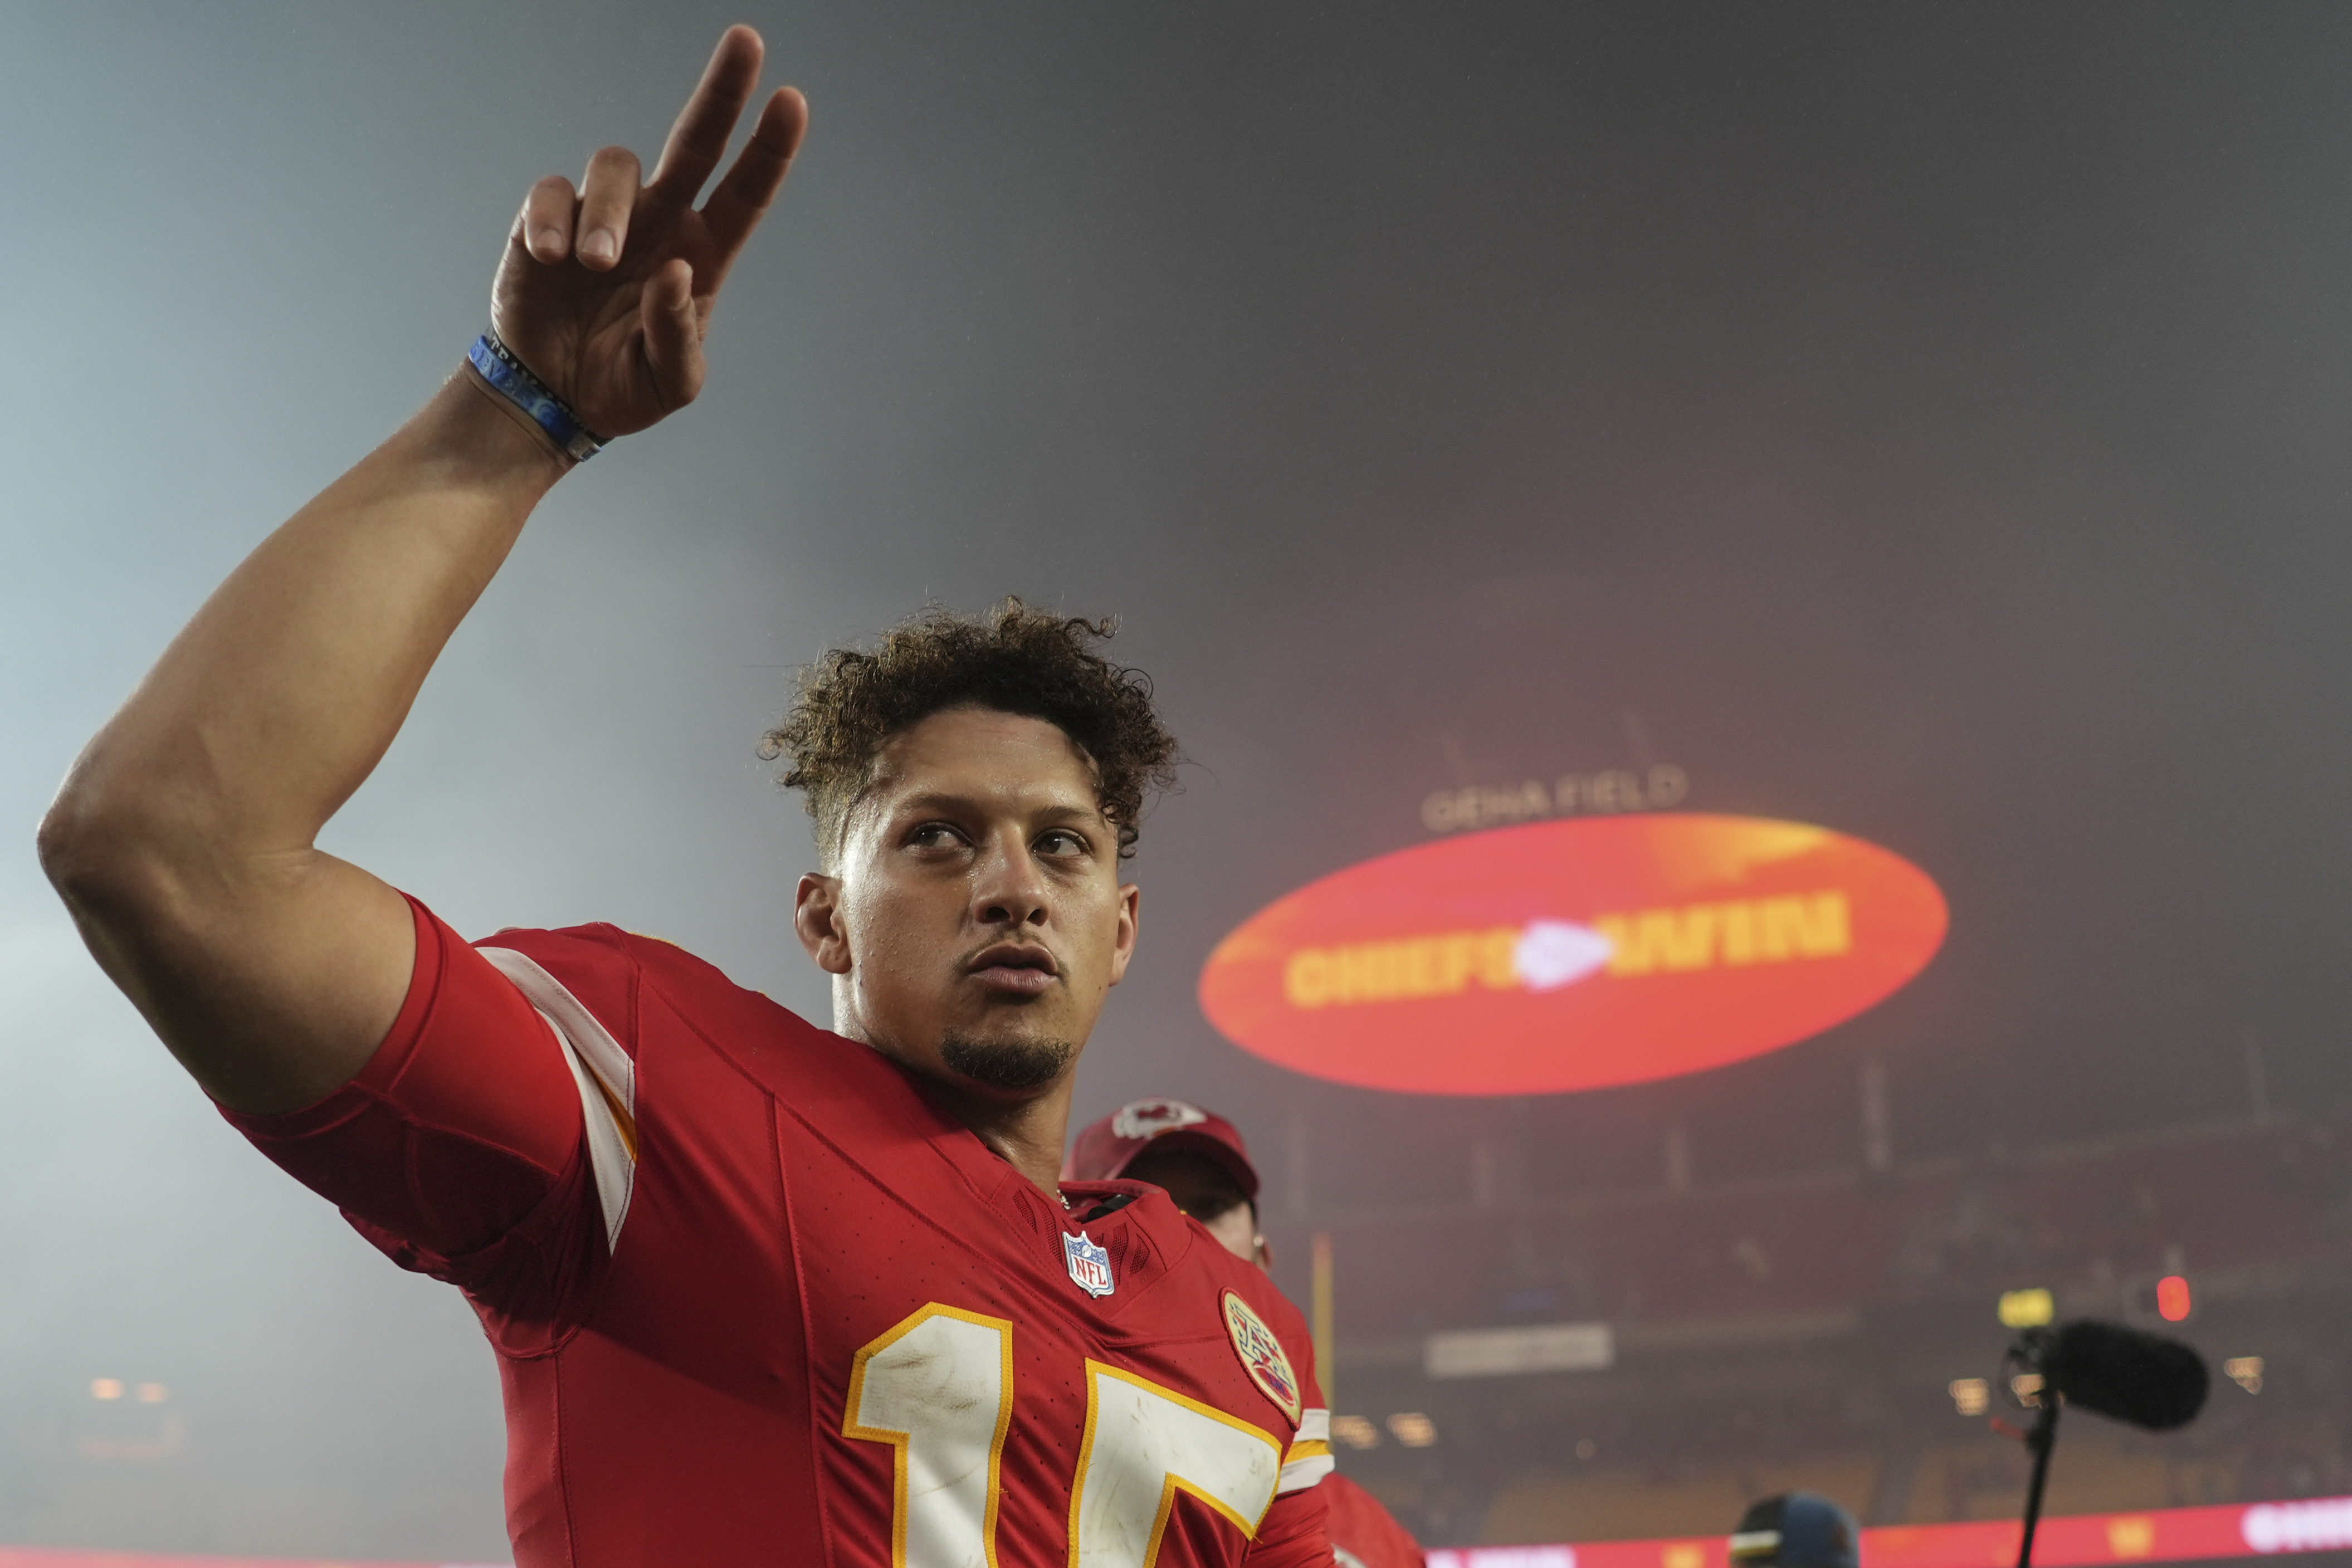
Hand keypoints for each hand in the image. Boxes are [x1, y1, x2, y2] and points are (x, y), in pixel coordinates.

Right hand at [488, 26, 806, 440]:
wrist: (555, 398)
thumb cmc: (624, 386)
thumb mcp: (670, 384)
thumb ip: (680, 336)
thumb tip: (676, 271)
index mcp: (703, 253)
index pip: (746, 191)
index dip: (770, 147)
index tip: (792, 99)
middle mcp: (661, 220)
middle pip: (696, 139)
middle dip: (724, 89)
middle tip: (749, 39)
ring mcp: (605, 215)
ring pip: (616, 164)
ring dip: (608, 211)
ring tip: (594, 264)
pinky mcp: (548, 220)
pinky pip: (553, 191)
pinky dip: (553, 221)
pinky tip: (552, 260)